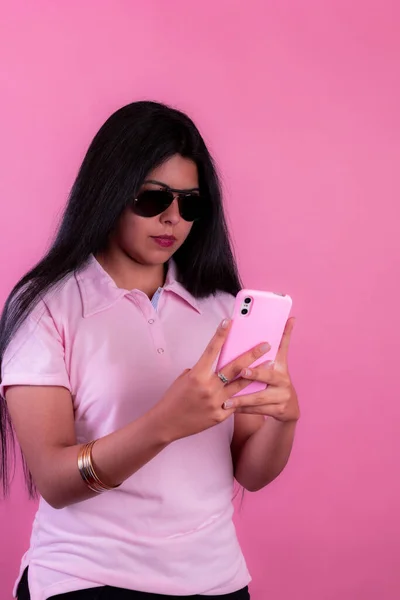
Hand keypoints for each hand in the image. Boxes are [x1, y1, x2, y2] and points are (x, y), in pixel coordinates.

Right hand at [152, 319, 270, 441]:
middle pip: (234, 368)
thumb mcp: (184, 379)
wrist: (166, 423)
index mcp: (197, 375)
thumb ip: (201, 371)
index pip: (211, 350)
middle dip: (252, 355)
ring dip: (256, 374)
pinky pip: (234, 403)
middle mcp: (208, 388)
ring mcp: (215, 403)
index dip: (220, 334)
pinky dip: (242, 395)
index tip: (229, 321)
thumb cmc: (174, 398)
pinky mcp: (220, 416)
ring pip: (241, 386)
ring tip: (270, 364)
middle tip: (266, 345)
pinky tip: (256, 388)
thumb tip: (216, 365)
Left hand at [226, 318, 299, 422]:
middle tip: (242, 371)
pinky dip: (242, 409)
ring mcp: (282, 397)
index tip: (266, 344)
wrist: (289, 409)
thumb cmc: (277, 381)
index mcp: (282, 365)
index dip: (280, 342)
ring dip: (241, 399)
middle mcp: (284, 381)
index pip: (283, 349)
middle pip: (269, 376)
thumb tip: (291, 318)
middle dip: (255, 374)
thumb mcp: (279, 362)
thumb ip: (281, 342)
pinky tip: (228, 409)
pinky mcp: (278, 411)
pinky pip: (256, 410)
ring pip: (259, 398)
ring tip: (226, 400)